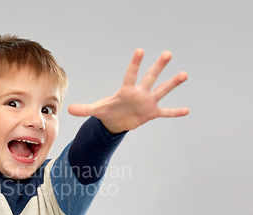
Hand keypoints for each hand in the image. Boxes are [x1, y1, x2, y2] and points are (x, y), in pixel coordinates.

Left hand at [68, 49, 188, 133]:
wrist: (115, 122)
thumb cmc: (107, 111)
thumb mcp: (95, 110)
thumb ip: (84, 109)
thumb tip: (68, 110)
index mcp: (126, 90)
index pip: (130, 74)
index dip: (135, 63)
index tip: (140, 50)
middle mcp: (139, 93)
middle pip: (150, 77)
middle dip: (158, 67)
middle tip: (167, 53)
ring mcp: (147, 102)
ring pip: (161, 90)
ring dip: (172, 83)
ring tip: (184, 74)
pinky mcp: (151, 113)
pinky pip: (166, 112)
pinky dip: (175, 112)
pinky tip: (187, 110)